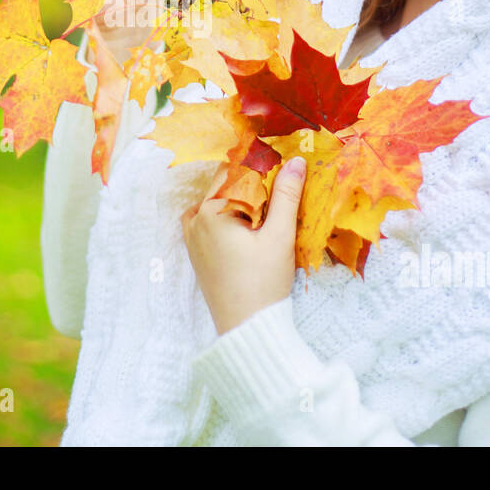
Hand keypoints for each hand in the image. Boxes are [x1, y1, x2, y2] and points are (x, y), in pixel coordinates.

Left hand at [183, 156, 305, 336]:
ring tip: (267, 216)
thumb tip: (297, 161)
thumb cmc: (263, 281)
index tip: (283, 173)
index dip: (260, 169)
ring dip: (239, 204)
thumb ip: (286, 195)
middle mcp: (195, 220)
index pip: (235, 172)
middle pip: (224, 188)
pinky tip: (248, 231)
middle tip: (280, 196)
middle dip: (251, 187)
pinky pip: (209, 224)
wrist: (247, 328)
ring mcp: (192, 238)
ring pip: (217, 206)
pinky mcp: (197, 255)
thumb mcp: (279, 235)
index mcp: (211, 209)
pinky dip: (227, 220)